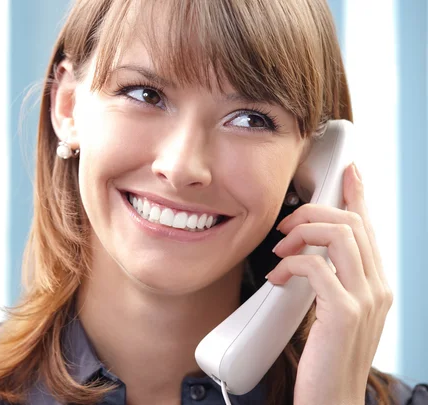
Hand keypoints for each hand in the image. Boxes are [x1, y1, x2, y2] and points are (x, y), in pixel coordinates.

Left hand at [266, 163, 392, 404]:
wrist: (332, 400)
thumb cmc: (327, 357)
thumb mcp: (334, 312)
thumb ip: (332, 281)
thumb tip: (310, 254)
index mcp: (377, 284)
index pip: (370, 228)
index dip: (358, 195)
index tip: (348, 171)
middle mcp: (378, 287)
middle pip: (351, 222)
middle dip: (312, 212)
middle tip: (285, 226)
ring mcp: (365, 299)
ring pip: (337, 235)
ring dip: (301, 234)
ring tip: (280, 252)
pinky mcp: (344, 313)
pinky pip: (316, 267)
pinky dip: (290, 265)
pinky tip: (277, 278)